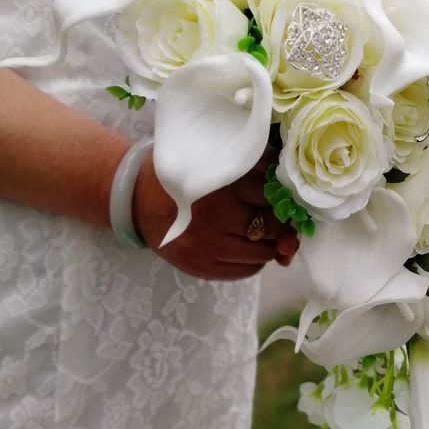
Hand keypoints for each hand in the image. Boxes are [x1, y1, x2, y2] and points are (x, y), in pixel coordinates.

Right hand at [132, 153, 298, 280]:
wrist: (138, 199)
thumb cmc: (184, 172)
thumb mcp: (216, 158)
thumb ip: (253, 166)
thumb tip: (290, 193)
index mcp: (221, 184)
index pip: (272, 196)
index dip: (283, 196)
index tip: (283, 195)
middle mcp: (216, 218)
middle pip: (273, 227)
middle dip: (281, 222)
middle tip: (277, 215)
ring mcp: (208, 247)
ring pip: (263, 253)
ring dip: (270, 243)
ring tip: (260, 230)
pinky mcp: (202, 269)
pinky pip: (247, 270)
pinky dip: (254, 259)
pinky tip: (243, 244)